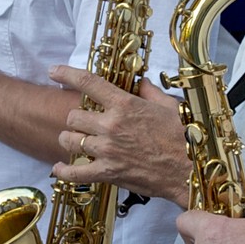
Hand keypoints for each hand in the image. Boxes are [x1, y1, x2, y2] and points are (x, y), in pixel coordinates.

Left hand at [48, 66, 191, 203]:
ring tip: (76, 140)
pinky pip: (76, 172)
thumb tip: (140, 83)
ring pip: (70, 139)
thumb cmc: (184, 137)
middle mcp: (111, 125)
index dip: (67, 74)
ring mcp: (107, 150)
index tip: (54, 71)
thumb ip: (150, 92)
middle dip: (76, 118)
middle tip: (84, 122)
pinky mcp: (108, 172)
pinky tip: (59, 168)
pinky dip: (64, 171)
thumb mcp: (169, 106)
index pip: (89, 83)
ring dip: (70, 139)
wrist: (190, 169)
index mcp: (125, 105)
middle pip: (74, 115)